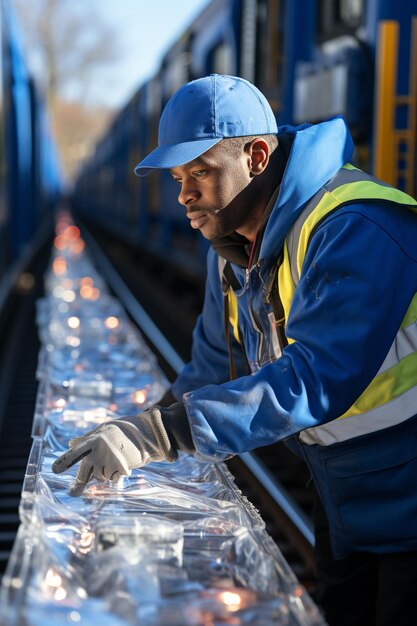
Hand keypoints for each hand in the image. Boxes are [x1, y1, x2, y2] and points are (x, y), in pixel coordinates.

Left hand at [52, 407, 175, 495]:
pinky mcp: (120, 469)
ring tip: (114, 462)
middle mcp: (99, 451)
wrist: (146, 432)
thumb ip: (87, 438)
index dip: (64, 461)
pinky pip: (113, 479)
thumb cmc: (123, 431)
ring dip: (105, 474)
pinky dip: (116, 475)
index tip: (54, 470)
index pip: (75, 452)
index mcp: (93, 439)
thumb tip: (70, 443)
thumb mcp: (104, 430)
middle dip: (79, 483)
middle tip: (73, 492)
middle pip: (84, 472)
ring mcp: (109, 460)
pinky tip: (123, 464)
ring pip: (100, 477)